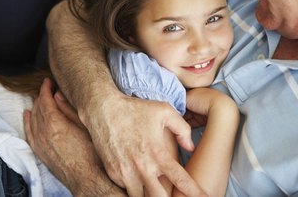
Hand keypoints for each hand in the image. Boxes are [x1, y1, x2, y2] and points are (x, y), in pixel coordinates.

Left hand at [23, 78, 125, 195]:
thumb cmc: (92, 153)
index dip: (46, 89)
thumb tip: (58, 96)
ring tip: (40, 99)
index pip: (45, 101)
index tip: (48, 81)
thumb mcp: (85, 127)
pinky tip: (27, 116)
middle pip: (38, 109)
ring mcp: (40, 144)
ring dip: (35, 107)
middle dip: (41, 96)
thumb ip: (69, 110)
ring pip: (32, 120)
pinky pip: (29, 133)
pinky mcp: (41, 152)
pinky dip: (27, 122)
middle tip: (48, 88)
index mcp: (55, 124)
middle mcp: (44, 133)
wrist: (88, 178)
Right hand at [79, 94, 207, 196]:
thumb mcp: (164, 110)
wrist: (103, 110)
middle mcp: (142, 167)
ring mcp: (125, 172)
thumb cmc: (135, 109)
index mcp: (157, 153)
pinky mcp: (113, 173)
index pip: (180, 179)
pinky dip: (135, 189)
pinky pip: (127, 189)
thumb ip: (182, 128)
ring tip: (157, 192)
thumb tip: (190, 147)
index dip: (194, 192)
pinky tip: (140, 184)